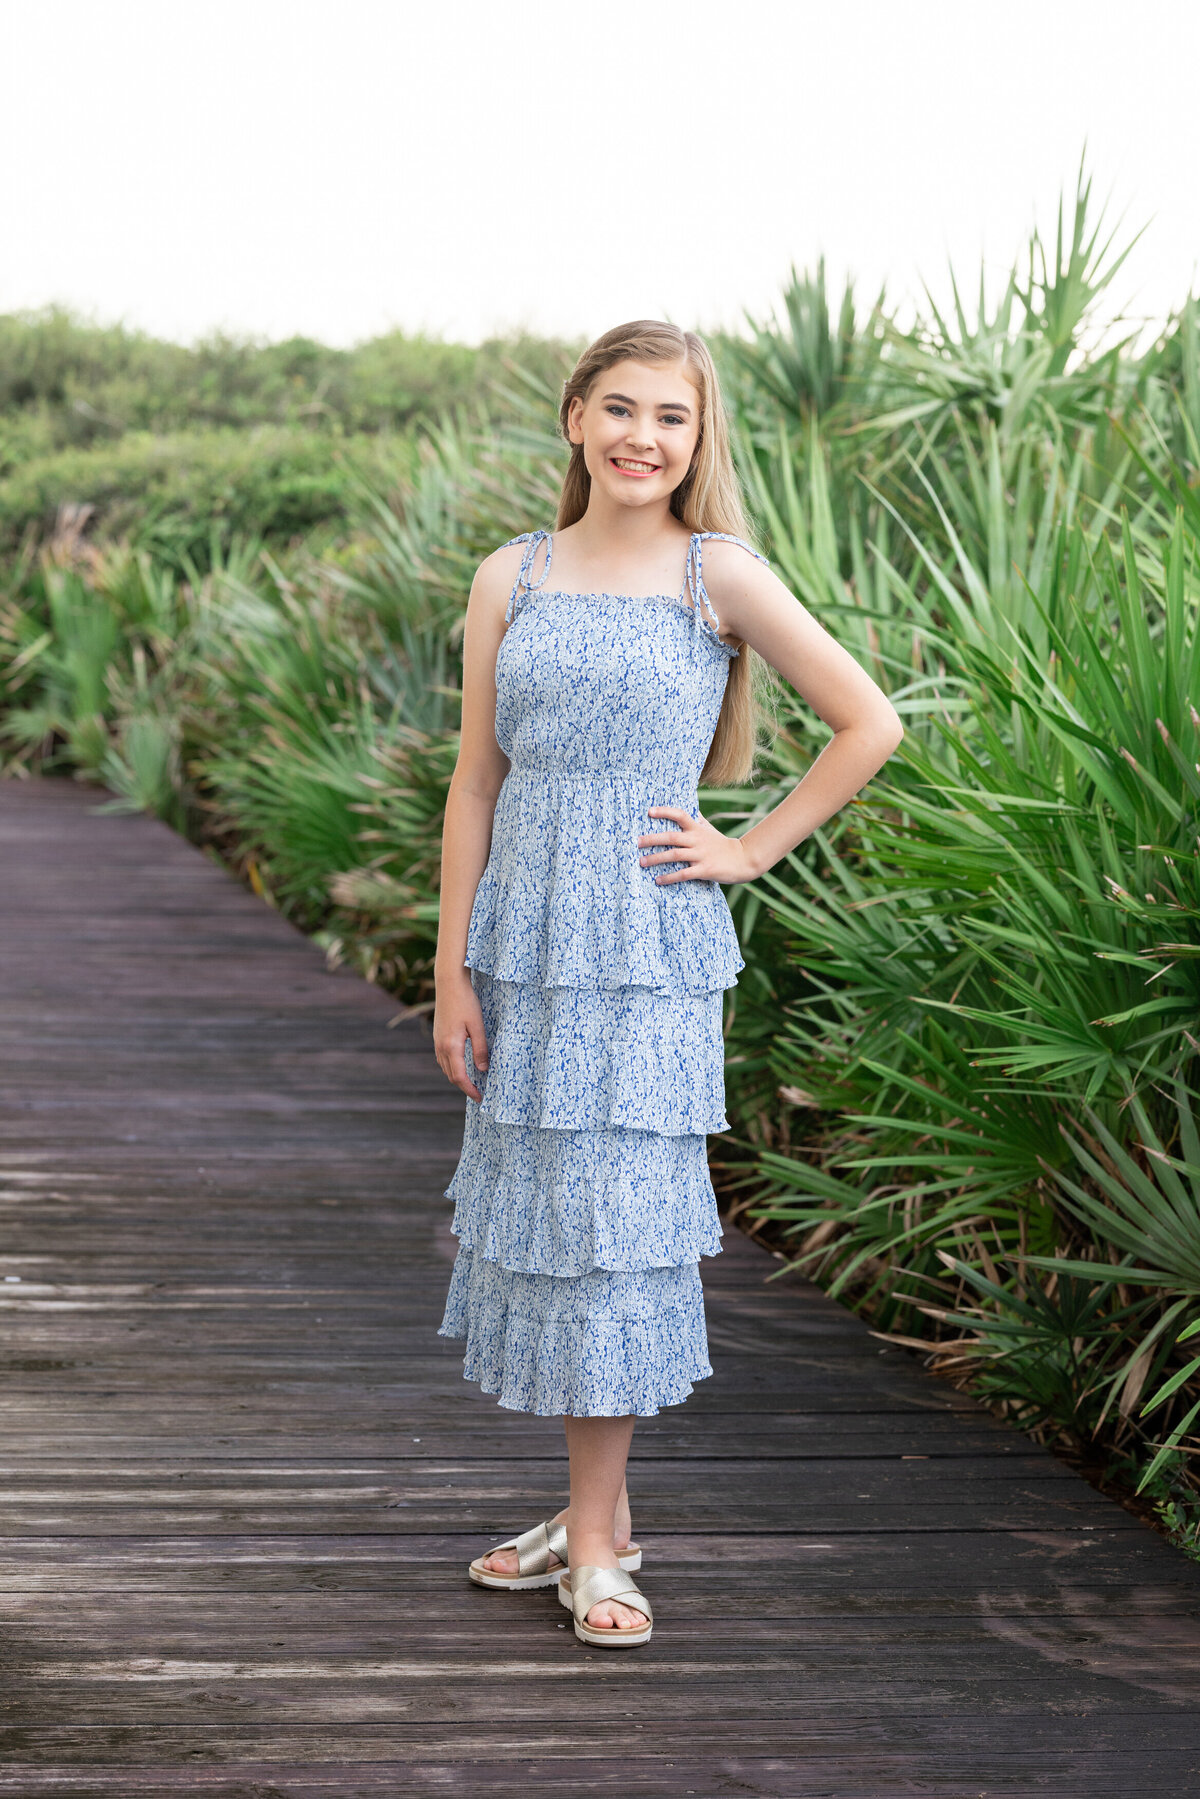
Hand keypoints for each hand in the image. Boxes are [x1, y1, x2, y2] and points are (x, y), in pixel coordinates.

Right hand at [433, 976, 488, 1102]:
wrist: (449, 984)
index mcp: (451, 1047)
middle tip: (478, 1094)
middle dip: (464, 1087)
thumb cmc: (466, 1002)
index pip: (459, 1077)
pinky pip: (443, 1059)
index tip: (480, 1098)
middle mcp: (441, 1047)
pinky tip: (462, 1065)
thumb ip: (480, 1050)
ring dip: (458, 1077)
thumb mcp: (478, 1026)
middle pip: (451, 1075)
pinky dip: (452, 1067)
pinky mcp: (438, 1036)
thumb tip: (482, 1070)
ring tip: (472, 1082)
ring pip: (446, 1068)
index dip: (469, 1090)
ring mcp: (437, 1041)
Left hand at [636, 805, 758, 884]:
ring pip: (674, 855)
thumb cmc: (722, 844)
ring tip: (641, 862)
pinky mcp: (704, 870)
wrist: (743, 860)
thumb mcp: (710, 830)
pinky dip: (669, 877)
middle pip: (671, 837)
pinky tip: (658, 880)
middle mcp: (697, 840)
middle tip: (636, 842)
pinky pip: (683, 874)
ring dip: (656, 859)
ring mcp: (701, 855)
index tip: (649, 812)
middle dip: (652, 839)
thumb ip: (697, 820)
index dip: (665, 812)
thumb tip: (688, 808)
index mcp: (698, 829)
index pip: (681, 815)